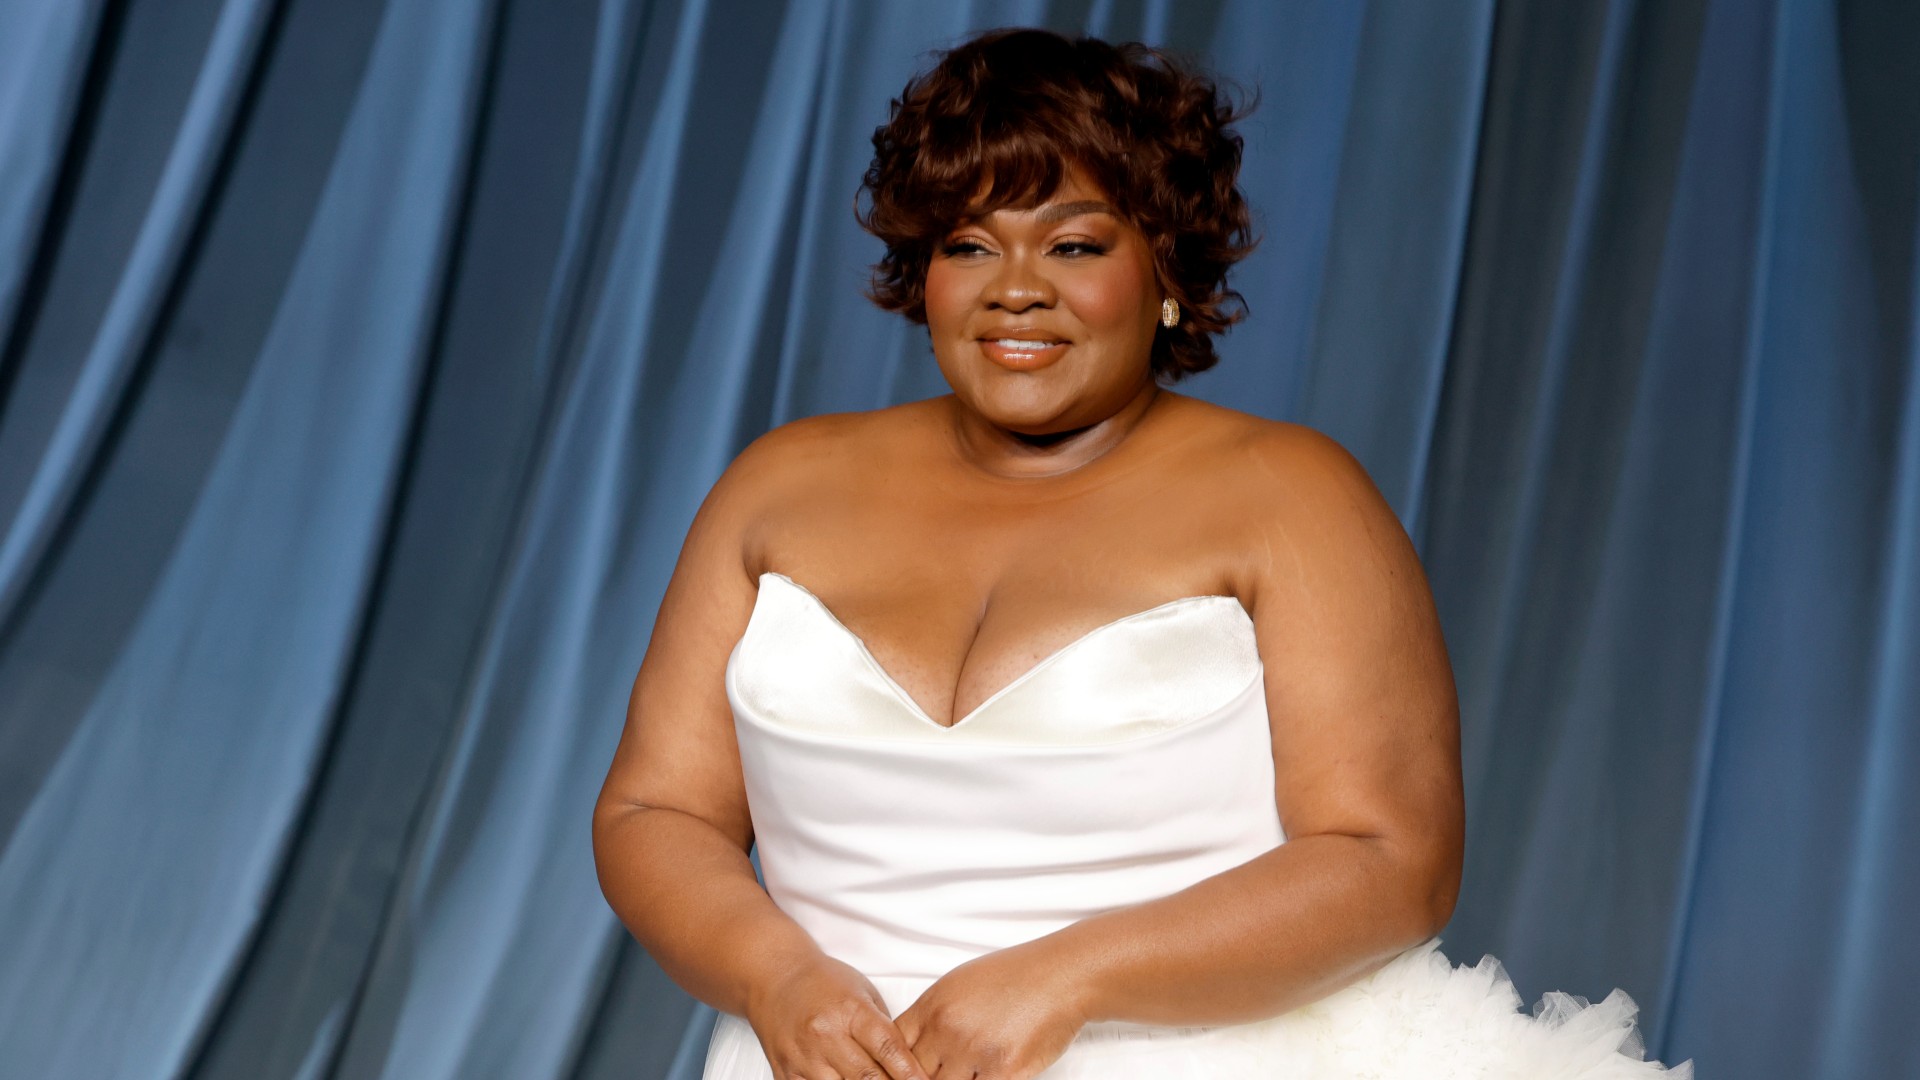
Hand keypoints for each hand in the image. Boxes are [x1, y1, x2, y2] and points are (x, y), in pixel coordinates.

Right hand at [745, 953, 932, 1079]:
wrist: (774, 977)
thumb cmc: (824, 982)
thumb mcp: (863, 992)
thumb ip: (884, 1028)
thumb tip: (908, 1065)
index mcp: (851, 1010)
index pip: (887, 1048)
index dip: (910, 1072)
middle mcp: (826, 1035)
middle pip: (867, 1078)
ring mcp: (803, 1057)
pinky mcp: (785, 1073)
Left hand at [894, 945, 1089, 1079]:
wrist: (1060, 975)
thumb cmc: (1014, 977)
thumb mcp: (959, 984)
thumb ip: (932, 1016)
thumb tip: (911, 1044)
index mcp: (932, 1007)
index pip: (892, 1049)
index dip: (893, 1068)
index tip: (898, 1074)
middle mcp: (947, 1029)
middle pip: (913, 1076)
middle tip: (937, 1077)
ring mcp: (975, 1051)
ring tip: (963, 1076)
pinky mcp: (1004, 1070)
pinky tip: (984, 1079)